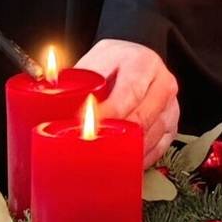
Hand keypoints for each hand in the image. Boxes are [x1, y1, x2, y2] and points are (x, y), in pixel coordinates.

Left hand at [75, 39, 179, 168]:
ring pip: (152, 136)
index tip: (87, 128)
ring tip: (104, 159)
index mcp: (142, 63)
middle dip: (117, 137)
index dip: (108, 114)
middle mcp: (162, 83)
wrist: (137, 58)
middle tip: (92, 149)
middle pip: (143, 119)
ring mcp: (170, 105)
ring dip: (128, 151)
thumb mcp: (95, 60)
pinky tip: (124, 163)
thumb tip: (49, 95)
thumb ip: (76, 78)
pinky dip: (140, 159)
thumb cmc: (114, 62)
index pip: (128, 94)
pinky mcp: (172, 124)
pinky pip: (159, 148)